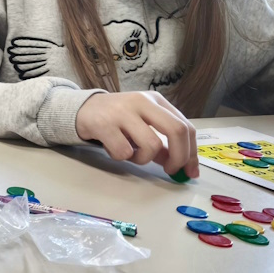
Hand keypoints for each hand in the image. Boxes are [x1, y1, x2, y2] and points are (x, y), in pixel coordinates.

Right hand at [75, 91, 197, 178]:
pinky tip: (113, 149)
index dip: (191, 152)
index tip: (190, 171)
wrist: (82, 109)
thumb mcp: (142, 125)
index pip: (186, 126)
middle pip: (176, 130)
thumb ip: (161, 143)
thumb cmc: (118, 119)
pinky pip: (123, 152)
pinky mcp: (104, 124)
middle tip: (170, 170)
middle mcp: (142, 102)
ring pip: (151, 145)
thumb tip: (180, 165)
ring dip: (143, 159)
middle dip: (179, 157)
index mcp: (156, 100)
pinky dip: (121, 157)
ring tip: (131, 154)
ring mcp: (122, 111)